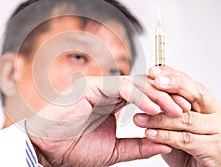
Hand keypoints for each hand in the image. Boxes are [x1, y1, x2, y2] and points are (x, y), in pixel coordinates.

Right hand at [25, 75, 187, 166]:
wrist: (48, 150)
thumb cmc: (75, 148)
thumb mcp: (115, 150)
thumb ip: (138, 146)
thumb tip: (164, 143)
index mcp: (112, 103)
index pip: (143, 95)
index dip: (163, 102)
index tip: (181, 113)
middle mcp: (107, 92)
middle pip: (143, 85)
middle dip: (166, 95)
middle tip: (183, 108)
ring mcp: (98, 87)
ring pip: (135, 82)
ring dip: (157, 95)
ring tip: (173, 109)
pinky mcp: (90, 87)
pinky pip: (120, 86)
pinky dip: (138, 96)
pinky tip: (151, 108)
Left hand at [134, 66, 220, 166]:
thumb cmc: (192, 149)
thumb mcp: (178, 126)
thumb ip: (167, 112)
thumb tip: (144, 95)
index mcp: (206, 106)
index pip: (191, 84)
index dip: (172, 76)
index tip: (153, 71)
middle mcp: (214, 115)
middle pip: (195, 93)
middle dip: (173, 84)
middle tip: (153, 80)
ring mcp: (216, 132)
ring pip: (186, 117)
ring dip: (159, 117)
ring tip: (139, 118)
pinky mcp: (213, 150)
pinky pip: (185, 139)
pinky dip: (165, 136)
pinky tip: (150, 134)